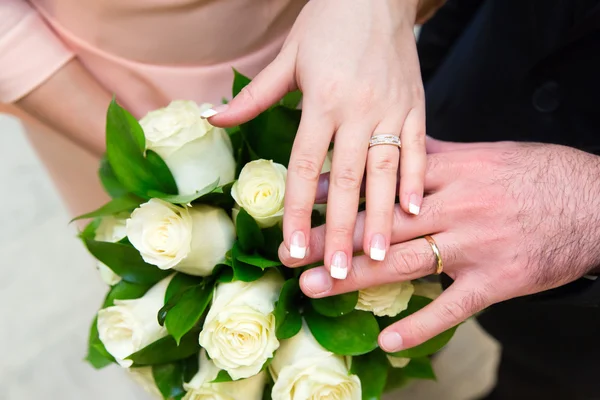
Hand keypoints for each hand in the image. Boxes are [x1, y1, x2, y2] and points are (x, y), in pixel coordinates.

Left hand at [207, 0, 425, 279]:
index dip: (299, 210)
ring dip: (383, 216)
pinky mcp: (416, 105)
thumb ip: (253, 96)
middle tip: (341, 270)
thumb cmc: (329, 21)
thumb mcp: (287, 56)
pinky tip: (414, 210)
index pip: (306, 167)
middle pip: (348, 179)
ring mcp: (391, 109)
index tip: (295, 248)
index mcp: (323, 101)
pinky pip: (417, 148)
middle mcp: (359, 110)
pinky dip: (416, 179)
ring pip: (386, 171)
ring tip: (380, 255)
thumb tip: (211, 117)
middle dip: (343, 228)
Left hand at [279, 141, 599, 351]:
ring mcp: (474, 245)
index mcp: (450, 173)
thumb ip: (437, 157)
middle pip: (382, 224)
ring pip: (404, 262)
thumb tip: (400, 151)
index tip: (302, 199)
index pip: (382, 181)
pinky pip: (452, 307)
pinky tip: (388, 340)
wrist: (592, 200)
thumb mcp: (483, 154)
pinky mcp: (496, 280)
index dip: (339, 191)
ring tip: (315, 286)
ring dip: (355, 276)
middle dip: (332, 237)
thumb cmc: (535, 175)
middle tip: (291, 249)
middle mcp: (455, 207)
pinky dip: (420, 326)